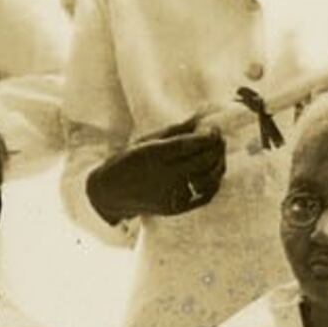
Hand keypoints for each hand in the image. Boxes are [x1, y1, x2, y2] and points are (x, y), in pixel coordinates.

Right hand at [88, 125, 228, 222]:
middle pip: (201, 161)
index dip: (206, 136)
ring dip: (219, 163)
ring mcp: (170, 195)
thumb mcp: (144, 141)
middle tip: (219, 138)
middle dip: (216, 147)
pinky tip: (215, 170)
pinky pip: (205, 196)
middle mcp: (162, 177)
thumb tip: (201, 117)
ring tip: (218, 152)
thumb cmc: (127, 161)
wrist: (108, 194)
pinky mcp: (175, 209)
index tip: (215, 128)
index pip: (187, 145)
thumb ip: (174, 131)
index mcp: (151, 156)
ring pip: (208, 179)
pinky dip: (215, 182)